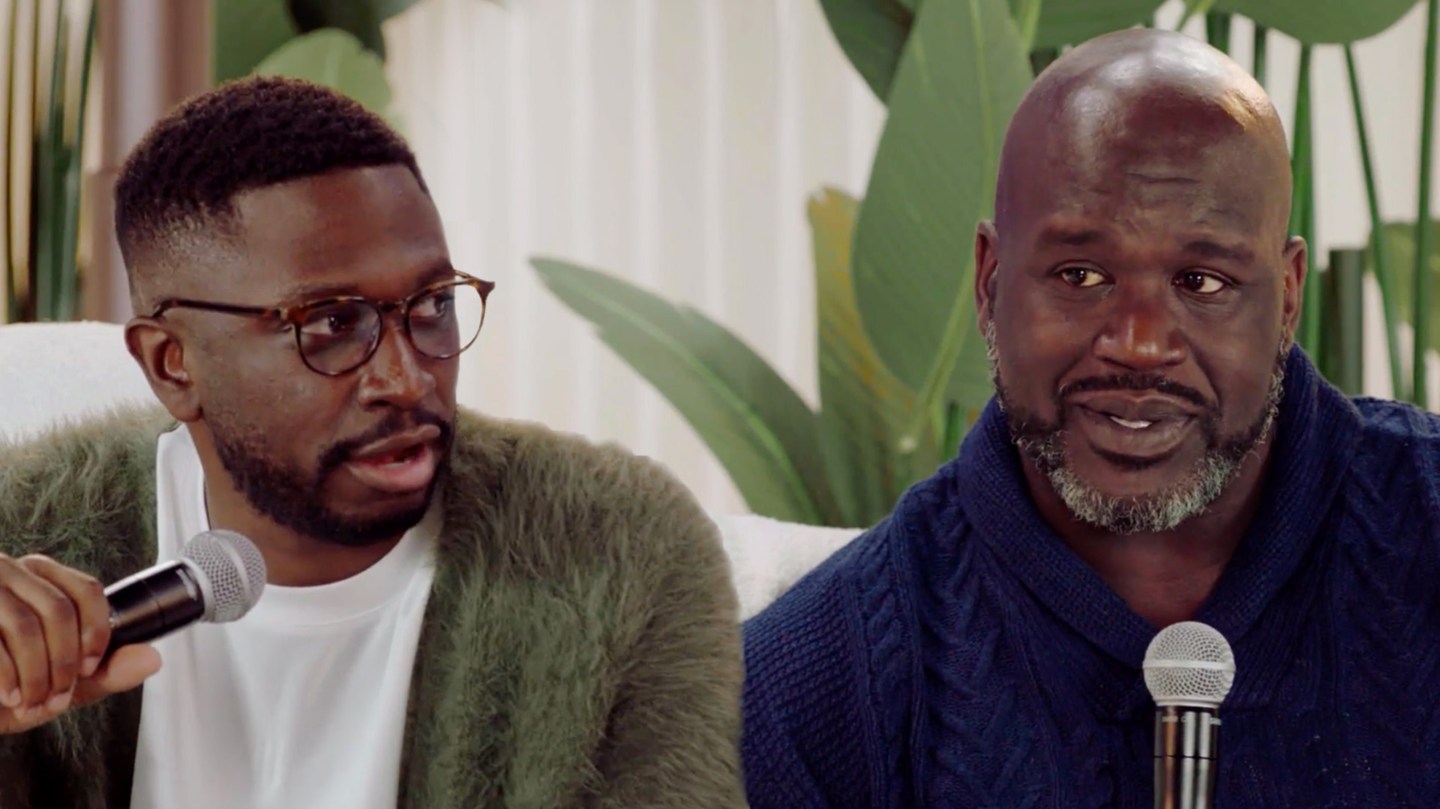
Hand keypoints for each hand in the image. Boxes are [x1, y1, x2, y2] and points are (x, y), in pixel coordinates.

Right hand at [0, 554, 160, 734]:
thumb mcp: (64, 685)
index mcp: (43, 579)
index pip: (86, 590)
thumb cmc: (10, 688)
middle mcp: (12, 572)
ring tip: (32, 701)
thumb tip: (153, 658)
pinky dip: (7, 676)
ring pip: (25, 624)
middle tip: (57, 696)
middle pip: (59, 609)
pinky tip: (9, 697)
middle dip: (64, 663)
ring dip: (36, 673)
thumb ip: (107, 672)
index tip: (90, 667)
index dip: (96, 632)